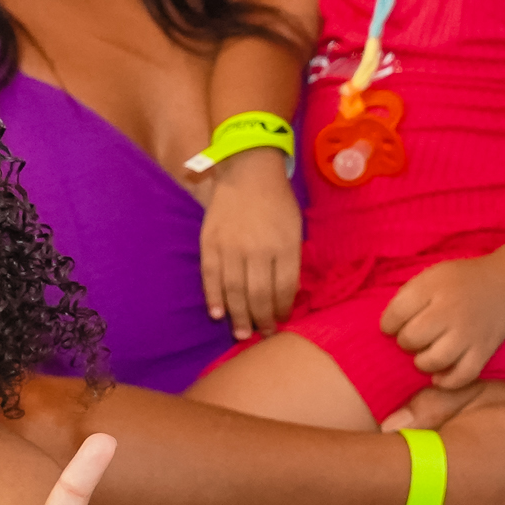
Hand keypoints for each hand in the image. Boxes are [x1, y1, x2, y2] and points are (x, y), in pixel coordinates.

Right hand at [197, 148, 300, 339]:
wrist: (248, 171)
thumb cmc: (277, 202)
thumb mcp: (295, 229)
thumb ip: (290, 260)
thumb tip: (283, 295)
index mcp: (285, 245)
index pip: (285, 289)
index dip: (283, 310)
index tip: (282, 320)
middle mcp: (258, 249)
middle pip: (259, 296)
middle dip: (262, 320)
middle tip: (263, 333)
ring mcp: (231, 247)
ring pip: (234, 291)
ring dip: (238, 317)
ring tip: (242, 333)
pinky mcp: (210, 242)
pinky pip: (211, 277)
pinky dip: (214, 298)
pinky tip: (218, 314)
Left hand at [383, 257, 504, 389]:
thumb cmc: (460, 281)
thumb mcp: (430, 276)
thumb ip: (407, 298)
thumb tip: (388, 328)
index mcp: (432, 288)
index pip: (396, 313)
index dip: (387, 325)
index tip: (392, 327)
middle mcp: (451, 311)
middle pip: (412, 338)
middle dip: (405, 342)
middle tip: (412, 339)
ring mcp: (469, 334)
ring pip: (435, 360)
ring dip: (422, 362)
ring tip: (423, 356)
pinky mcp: (484, 351)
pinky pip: (463, 376)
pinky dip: (447, 381)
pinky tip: (438, 376)